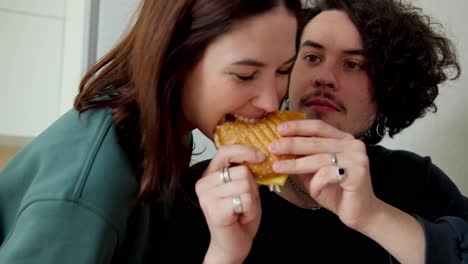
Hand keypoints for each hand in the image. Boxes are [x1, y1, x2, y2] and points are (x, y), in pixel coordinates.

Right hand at [196, 144, 264, 262]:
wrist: (233, 245)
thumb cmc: (239, 216)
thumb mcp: (244, 187)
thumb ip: (245, 171)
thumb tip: (259, 154)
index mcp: (209, 175)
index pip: (225, 151)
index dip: (245, 151)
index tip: (260, 157)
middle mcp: (204, 184)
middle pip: (242, 171)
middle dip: (252, 188)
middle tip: (243, 203)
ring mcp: (207, 197)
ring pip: (246, 185)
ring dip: (251, 201)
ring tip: (241, 211)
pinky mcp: (214, 210)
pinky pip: (245, 200)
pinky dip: (250, 211)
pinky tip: (240, 218)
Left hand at [268, 119, 379, 229]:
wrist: (361, 214)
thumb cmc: (337, 192)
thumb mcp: (315, 172)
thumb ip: (303, 159)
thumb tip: (279, 148)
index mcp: (344, 140)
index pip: (318, 127)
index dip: (298, 127)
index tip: (279, 130)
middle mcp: (353, 145)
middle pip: (315, 141)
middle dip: (291, 144)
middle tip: (272, 147)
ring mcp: (357, 158)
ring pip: (318, 158)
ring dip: (295, 163)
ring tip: (277, 167)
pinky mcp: (357, 174)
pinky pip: (326, 175)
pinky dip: (315, 184)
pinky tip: (313, 191)